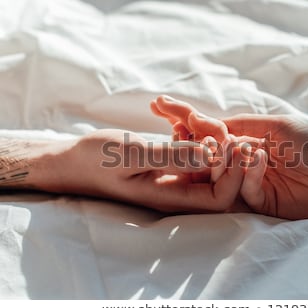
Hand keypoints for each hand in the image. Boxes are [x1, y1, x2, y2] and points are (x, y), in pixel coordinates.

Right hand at [30, 129, 246, 211]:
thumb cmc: (95, 161)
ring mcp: (175, 174)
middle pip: (220, 173)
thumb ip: (171, 157)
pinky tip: (163, 110)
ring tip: (173, 109)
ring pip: (207, 154)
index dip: (233, 172)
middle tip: (199, 118)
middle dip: (219, 143)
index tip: (226, 142)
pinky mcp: (169, 160)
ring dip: (200, 128)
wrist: (72, 159)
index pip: (221, 196)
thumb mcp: (132, 155)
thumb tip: (211, 155)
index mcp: (172, 196)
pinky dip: (185, 125)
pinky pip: (190, 143)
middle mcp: (179, 188)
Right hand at [151, 96, 307, 218]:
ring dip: (224, 162)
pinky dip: (247, 174)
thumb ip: (240, 123)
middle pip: (209, 159)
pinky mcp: (261, 203)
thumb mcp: (273, 123)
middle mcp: (242, 164)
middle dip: (199, 148)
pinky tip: (258, 159)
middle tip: (192, 138)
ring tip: (237, 147)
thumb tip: (208, 122)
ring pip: (220, 178)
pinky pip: (243, 192)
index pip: (211, 135)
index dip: (190, 125)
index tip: (164, 110)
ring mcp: (250, 184)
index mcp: (245, 142)